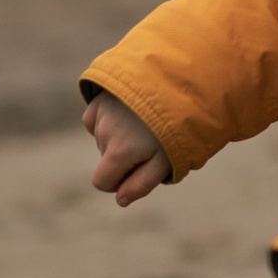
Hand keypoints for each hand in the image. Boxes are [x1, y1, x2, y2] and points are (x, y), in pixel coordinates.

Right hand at [82, 92, 171, 206]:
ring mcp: (102, 112)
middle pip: (105, 158)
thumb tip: (120, 200)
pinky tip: (129, 111)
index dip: (118, 183)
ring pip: (103, 137)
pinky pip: (97, 117)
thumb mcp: (167, 161)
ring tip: (146, 121)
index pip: (102, 182)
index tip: (137, 172)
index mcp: (119, 152)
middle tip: (152, 141)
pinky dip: (108, 119)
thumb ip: (141, 184)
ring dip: (119, 135)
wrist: (180, 77)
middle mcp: (105, 132)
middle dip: (122, 157)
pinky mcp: (101, 96)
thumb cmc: (178, 125)